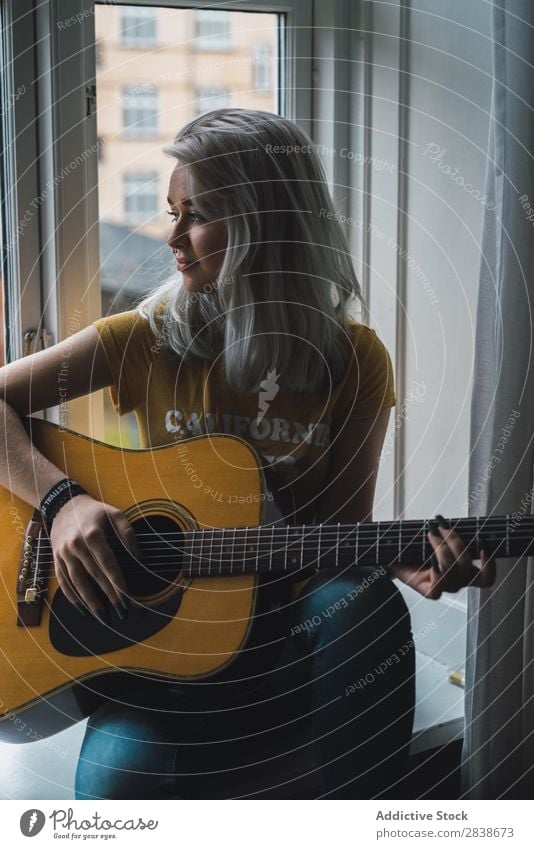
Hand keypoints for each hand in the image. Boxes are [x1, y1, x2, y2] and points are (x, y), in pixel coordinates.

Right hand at [49, 493, 137, 618]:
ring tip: (102, 616)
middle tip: (121, 612)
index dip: (118, 582)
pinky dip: (72, 596)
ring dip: (90, 601)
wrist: (64, 506)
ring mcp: (64, 554)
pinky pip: (63, 581)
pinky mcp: (56, 559)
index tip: (128, 598)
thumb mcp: (114, 513)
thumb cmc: (95, 512)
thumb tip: (138, 555)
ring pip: (77, 582)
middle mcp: (77, 546)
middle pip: (94, 575)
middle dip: (108, 596)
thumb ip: (127, 532)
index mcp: (93, 535)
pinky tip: (82, 609)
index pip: (108, 564)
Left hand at [389, 523, 496, 599]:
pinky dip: (436, 571)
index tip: (483, 542)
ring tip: (430, 533)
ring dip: (442, 548)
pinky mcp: (430, 592)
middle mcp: (458, 581)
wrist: (395, 559)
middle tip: (440, 525)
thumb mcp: (436, 538)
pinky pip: (438, 587)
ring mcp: (445, 587)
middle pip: (466, 564)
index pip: (487, 578)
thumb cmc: (416, 549)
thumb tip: (450, 520)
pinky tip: (431, 559)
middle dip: (454, 540)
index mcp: (465, 571)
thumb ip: (448, 533)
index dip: (490, 563)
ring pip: (452, 570)